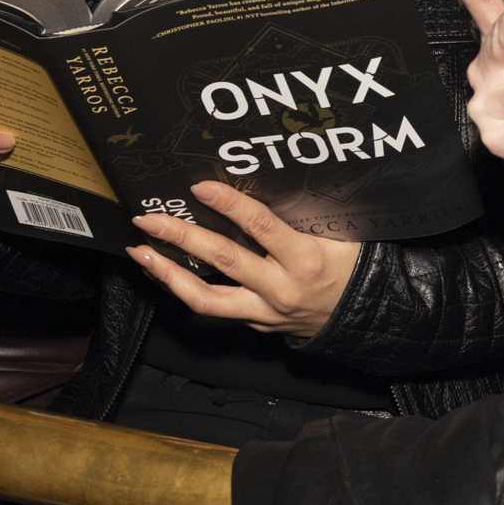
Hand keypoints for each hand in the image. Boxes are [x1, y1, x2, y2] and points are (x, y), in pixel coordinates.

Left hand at [126, 180, 358, 341]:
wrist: (363, 315)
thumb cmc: (349, 265)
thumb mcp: (336, 234)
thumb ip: (298, 215)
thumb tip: (259, 182)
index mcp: (304, 258)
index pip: (260, 227)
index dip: (229, 205)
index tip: (200, 187)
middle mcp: (280, 287)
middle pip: (223, 260)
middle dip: (181, 237)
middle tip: (149, 219)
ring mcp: (263, 310)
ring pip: (205, 297)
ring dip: (167, 273)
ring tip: (140, 252)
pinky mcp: (253, 323)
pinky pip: (212, 307)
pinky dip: (183, 288)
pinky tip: (161, 272)